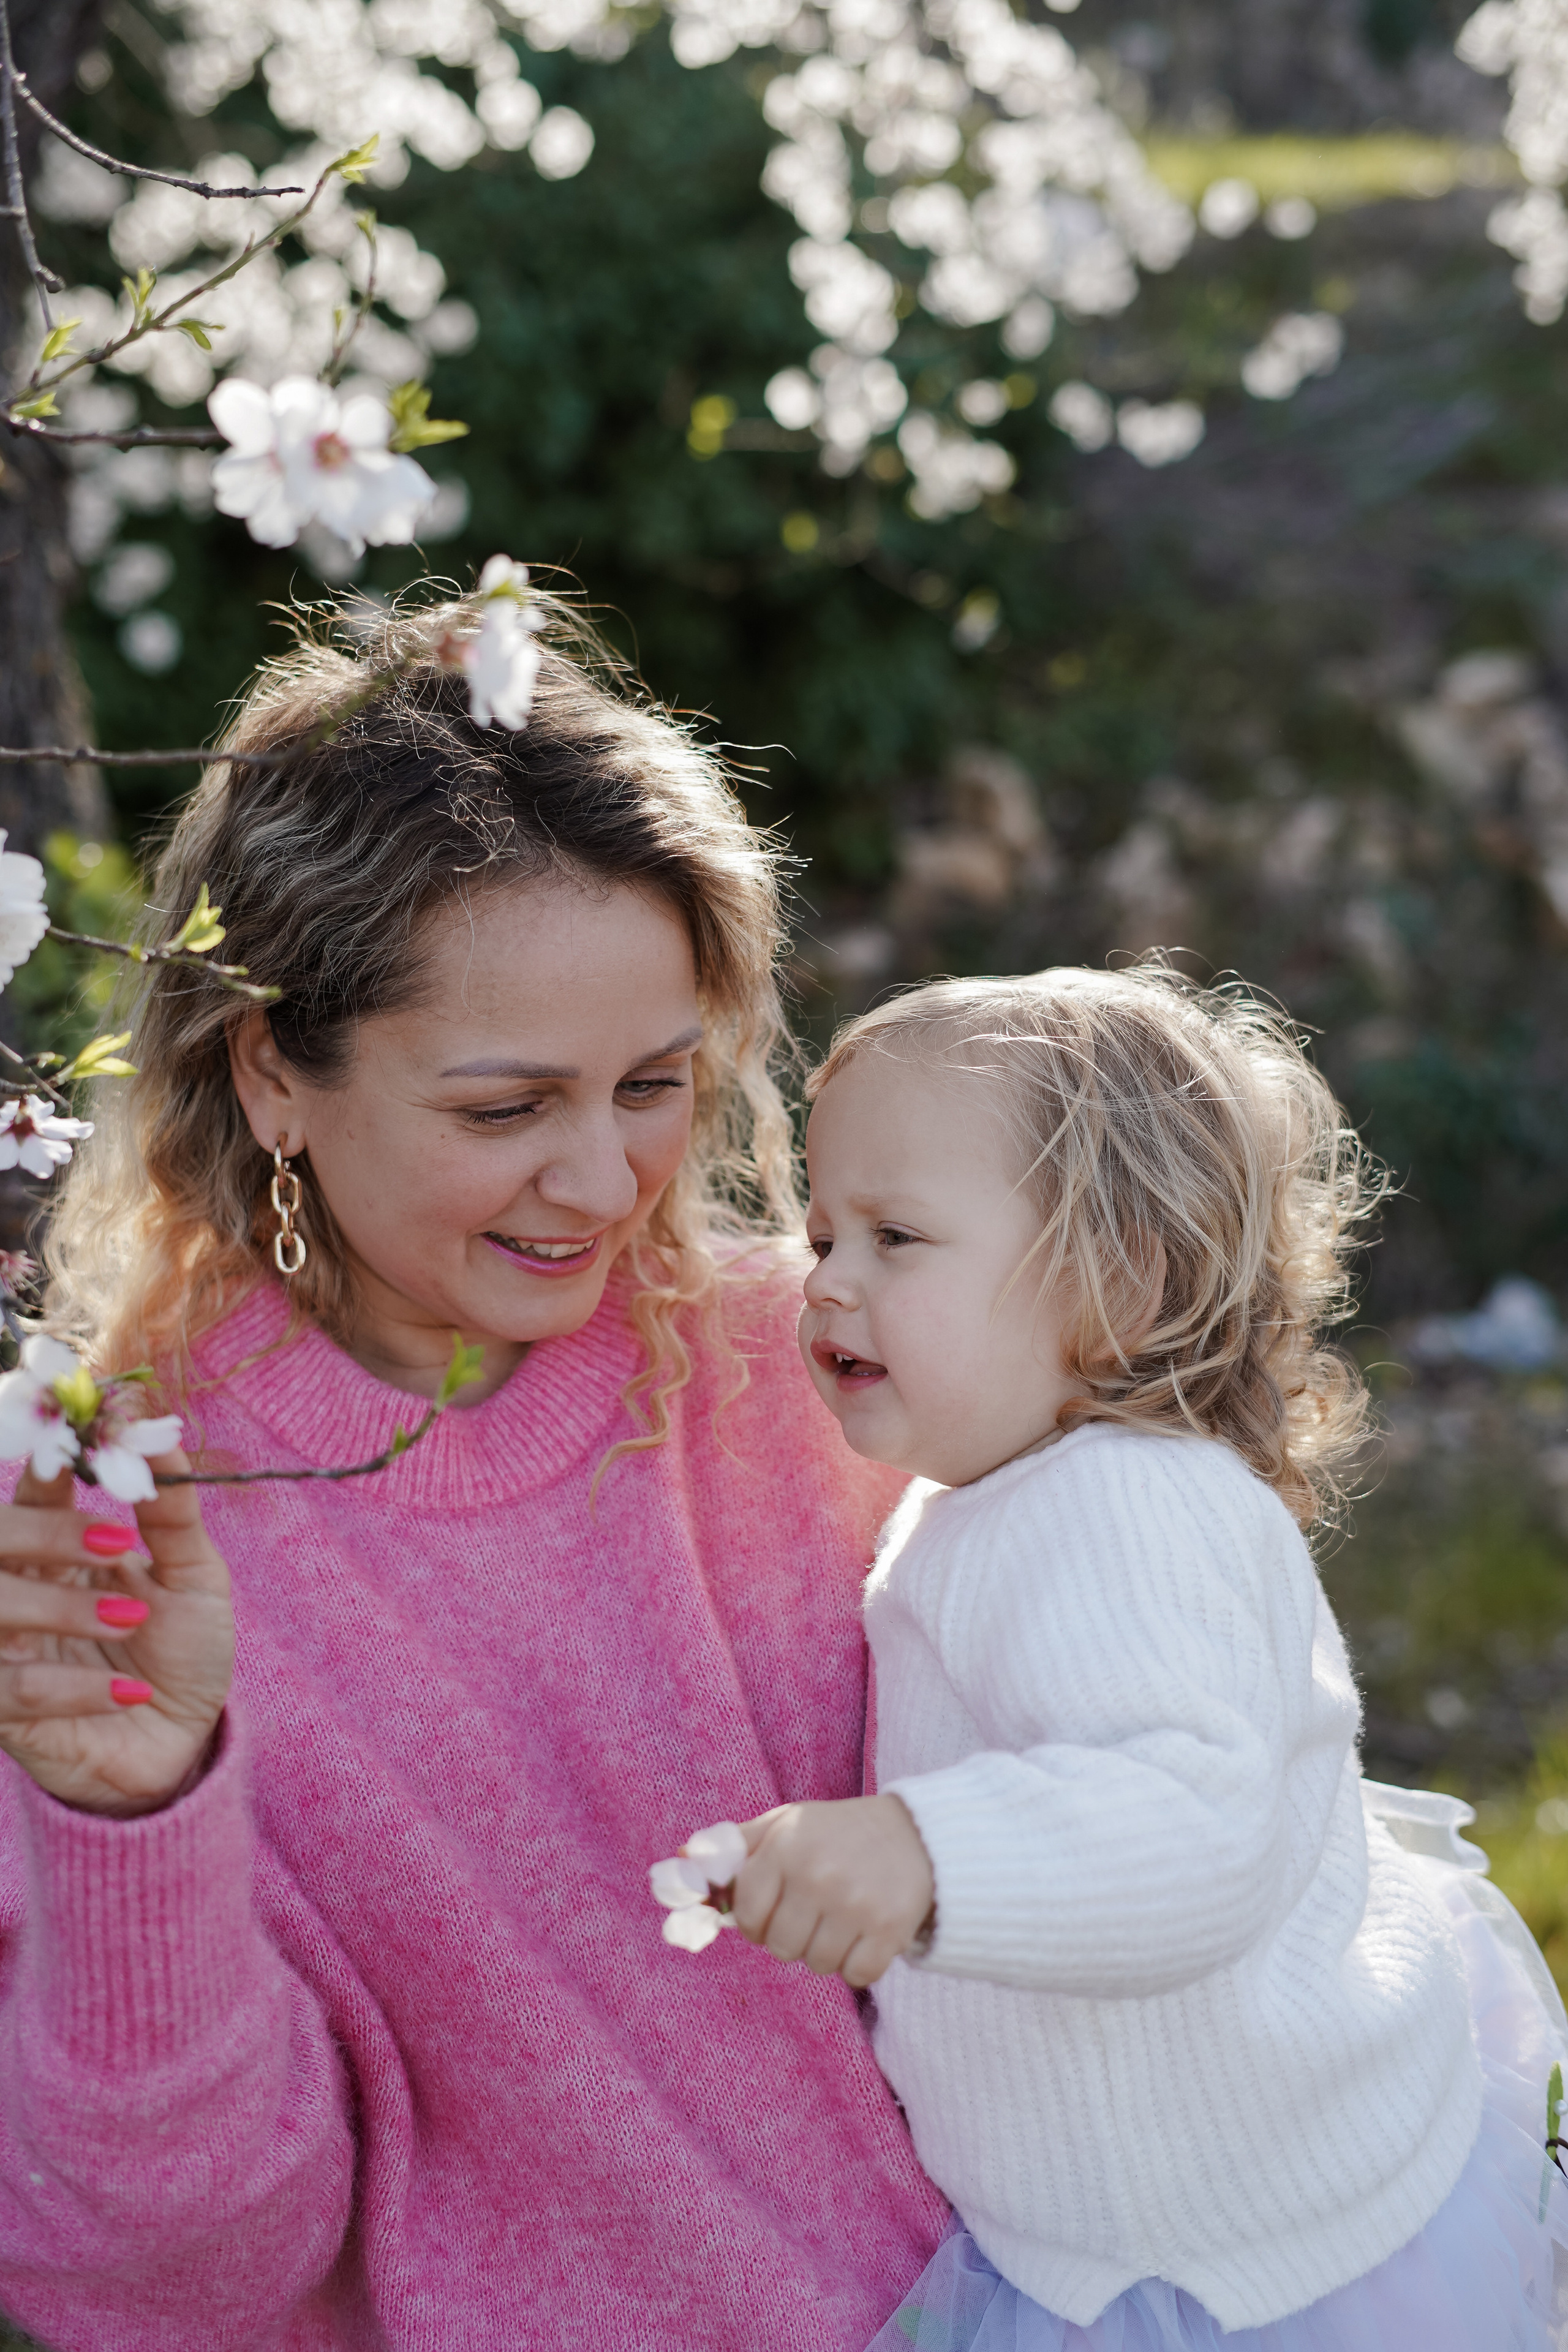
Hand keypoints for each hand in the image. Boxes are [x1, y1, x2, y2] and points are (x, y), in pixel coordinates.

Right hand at [0, 1450, 234, 1816]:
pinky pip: (9, 1692)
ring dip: (61, 1609)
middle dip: (46, 1533)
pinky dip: (68, 1688)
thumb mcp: (193, 1578)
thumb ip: (172, 1514)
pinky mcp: (6, 1714)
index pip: (32, 1493)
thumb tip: (159, 1437)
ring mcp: (5, 1652)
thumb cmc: (183, 1653)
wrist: (184, 1744)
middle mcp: (18, 1593)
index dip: (53, 1468)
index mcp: (56, 1552)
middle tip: (119, 1544)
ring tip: (132, 1619)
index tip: (90, 1452)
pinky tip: (125, 1694)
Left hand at [731, 1794, 934, 1987]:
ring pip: (816, 1964)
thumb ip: (734, 1846)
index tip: (772, 1916)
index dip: (756, 1924)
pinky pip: (856, 1976)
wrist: (918, 1835)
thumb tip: (680, 1860)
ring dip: (825, 1951)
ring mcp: (855, 1904)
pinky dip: (858, 1964)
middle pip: (780, 1947)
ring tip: (840, 1921)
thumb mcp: (785, 1824)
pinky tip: (865, 1934)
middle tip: (812, 1915)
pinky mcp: (889, 1929)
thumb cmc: (836, 1834)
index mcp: (786, 1847)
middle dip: (791, 1938)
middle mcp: (817, 1875)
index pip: (749, 1916)